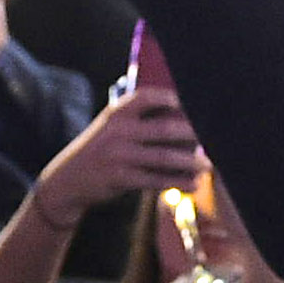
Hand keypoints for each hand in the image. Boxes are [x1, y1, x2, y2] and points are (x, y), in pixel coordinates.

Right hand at [38, 80, 203, 219]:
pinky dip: (176, 183)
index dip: (174, 99)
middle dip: (193, 134)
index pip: (148, 97)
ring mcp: (118, 155)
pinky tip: (193, 185)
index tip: (199, 101)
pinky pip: (155, 180)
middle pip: (164, 129)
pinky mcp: (120, 178)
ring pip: (163, 158)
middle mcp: (118, 131)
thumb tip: (184, 120)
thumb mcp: (111, 128)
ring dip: (190, 162)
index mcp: (117, 113)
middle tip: (216, 137)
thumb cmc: (100, 150)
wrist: (67, 179)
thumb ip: (139, 121)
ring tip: (209, 165)